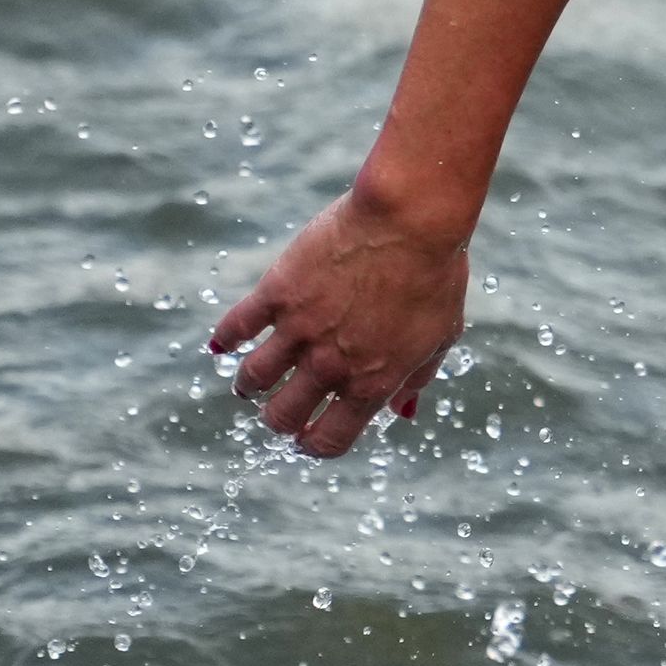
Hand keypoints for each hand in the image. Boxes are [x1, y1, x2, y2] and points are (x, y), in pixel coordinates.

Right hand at [205, 187, 469, 457]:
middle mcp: (331, 366)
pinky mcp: (278, 293)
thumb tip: (402, 412)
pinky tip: (224, 342)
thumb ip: (417, 377)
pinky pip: (238, 327)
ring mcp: (300, 330)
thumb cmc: (437, 274)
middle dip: (279, 419)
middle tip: (278, 409)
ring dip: (249, 385)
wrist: (411, 220)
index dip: (314, 445)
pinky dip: (226, 339)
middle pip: (283, 416)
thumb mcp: (441, 336)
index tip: (307, 439)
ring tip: (250, 382)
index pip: (329, 439)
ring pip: (254, 378)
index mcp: (372, 383)